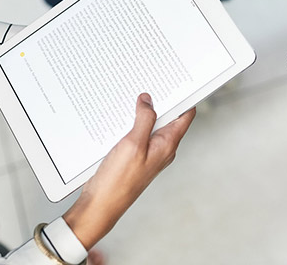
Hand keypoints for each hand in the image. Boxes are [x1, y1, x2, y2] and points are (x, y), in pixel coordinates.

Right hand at [63, 94, 195, 248]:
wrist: (101, 204)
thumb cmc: (119, 181)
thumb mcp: (133, 144)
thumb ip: (144, 120)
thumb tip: (148, 100)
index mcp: (167, 145)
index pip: (185, 116)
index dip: (184, 98)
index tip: (179, 81)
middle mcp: (161, 149)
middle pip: (168, 118)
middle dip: (161, 101)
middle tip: (151, 83)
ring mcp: (147, 153)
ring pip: (150, 125)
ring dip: (143, 111)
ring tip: (134, 95)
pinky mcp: (133, 156)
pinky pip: (137, 134)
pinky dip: (132, 122)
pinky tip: (121, 116)